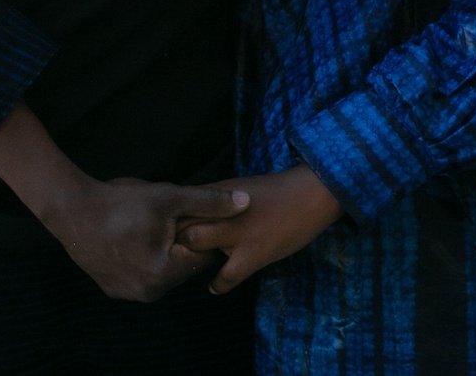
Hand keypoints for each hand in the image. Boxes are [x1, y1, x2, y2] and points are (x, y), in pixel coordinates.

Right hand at [42, 174, 250, 301]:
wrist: (71, 210)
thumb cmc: (122, 202)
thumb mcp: (170, 197)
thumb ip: (209, 203)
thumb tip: (246, 203)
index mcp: (165, 275)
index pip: (202, 255)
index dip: (199, 230)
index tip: (184, 213)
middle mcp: (148, 293)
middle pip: (182, 265)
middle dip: (181, 240)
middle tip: (164, 215)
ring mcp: (128, 294)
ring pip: (162, 269)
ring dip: (162, 248)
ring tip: (146, 223)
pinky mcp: (113, 289)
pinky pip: (141, 274)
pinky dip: (142, 256)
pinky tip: (131, 234)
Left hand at [176, 166, 342, 295]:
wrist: (309, 194)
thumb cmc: (275, 192)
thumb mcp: (240, 188)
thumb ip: (216, 201)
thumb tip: (195, 214)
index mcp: (219, 192)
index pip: (183, 205)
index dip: (171, 221)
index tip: (166, 233)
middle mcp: (223, 209)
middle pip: (181, 224)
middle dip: (173, 239)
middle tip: (172, 255)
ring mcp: (237, 232)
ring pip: (196, 245)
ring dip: (191, 259)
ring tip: (191, 268)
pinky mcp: (253, 253)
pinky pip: (225, 276)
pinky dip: (218, 285)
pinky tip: (214, 286)